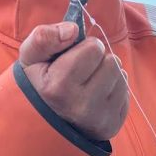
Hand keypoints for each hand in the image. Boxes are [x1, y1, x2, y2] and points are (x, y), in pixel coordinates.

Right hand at [19, 22, 128, 141]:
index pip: (94, 48)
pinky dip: (113, 91)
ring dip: (107, 75)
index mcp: (58, 87)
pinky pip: (125, 94)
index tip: (72, 59)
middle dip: (98, 61)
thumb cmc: (40, 83)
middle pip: (112, 61)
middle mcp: (80, 107)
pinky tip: (97, 98)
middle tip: (82, 73)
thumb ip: (44, 37)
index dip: (85, 48)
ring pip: (121, 76)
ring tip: (89, 85)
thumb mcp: (30, 57)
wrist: (45, 121)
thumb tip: (73, 29)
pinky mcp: (112, 126)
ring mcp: (98, 119)